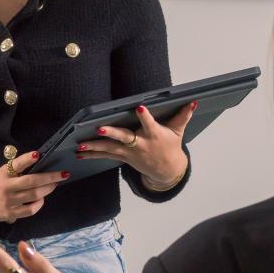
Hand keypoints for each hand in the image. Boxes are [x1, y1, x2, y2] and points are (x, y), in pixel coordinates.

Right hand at [0, 151, 65, 221]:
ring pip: (34, 195)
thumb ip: (17, 169)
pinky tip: (42, 199)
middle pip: (31, 181)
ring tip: (54, 184)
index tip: (38, 154)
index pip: (16, 164)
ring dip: (48, 189)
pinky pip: (30, 210)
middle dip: (50, 177)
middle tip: (63, 174)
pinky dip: (39, 204)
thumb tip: (39, 163)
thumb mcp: (2, 173)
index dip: (27, 159)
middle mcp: (6, 187)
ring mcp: (9, 201)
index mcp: (4, 173)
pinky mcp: (10, 213)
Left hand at [76, 101, 193, 188]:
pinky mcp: (123, 157)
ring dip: (95, 147)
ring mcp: (130, 152)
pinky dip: (93, 154)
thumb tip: (193, 101)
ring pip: (110, 149)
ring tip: (81, 146)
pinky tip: (80, 153)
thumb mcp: (178, 131)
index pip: (149, 124)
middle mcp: (140, 144)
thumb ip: (183, 116)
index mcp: (154, 135)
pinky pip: (106, 156)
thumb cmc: (171, 146)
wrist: (167, 171)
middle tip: (99, 129)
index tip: (140, 108)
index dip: (145, 117)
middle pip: (124, 138)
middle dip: (111, 133)